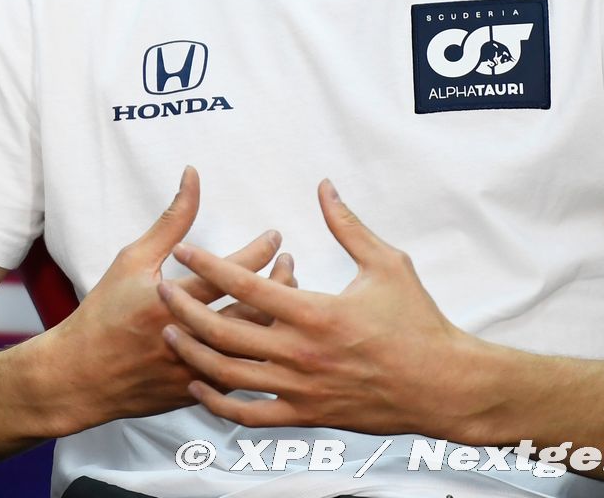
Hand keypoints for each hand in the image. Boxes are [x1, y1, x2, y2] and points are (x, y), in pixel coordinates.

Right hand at [40, 165, 286, 433]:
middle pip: (253, 312)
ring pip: (255, 347)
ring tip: (286, 294)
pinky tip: (270, 333)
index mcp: (171, 301)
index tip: (274, 237)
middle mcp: (189, 337)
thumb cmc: (105, 312)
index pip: (230, 273)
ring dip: (276, 318)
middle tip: (288, 263)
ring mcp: (195, 369)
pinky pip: (243, 376)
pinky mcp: (199, 392)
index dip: (260, 251)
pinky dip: (261, 353)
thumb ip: (171, 221)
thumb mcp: (132, 260)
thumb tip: (193, 176)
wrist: (82, 375)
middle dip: (280, 283)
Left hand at [157, 178, 479, 435]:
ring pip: (229, 375)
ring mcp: (301, 389)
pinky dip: (219, 405)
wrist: (442, 386)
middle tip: (160, 289)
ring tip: (169, 331)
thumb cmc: (418, 322)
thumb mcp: (387, 264)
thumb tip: (324, 186)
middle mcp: (302, 353)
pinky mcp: (306, 415)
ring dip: (193, 353)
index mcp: (317, 312)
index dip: (210, 266)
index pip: (248, 286)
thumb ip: (347, 226)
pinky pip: (250, 416)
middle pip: (225, 331)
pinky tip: (199, 387)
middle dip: (186, 308)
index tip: (184, 249)